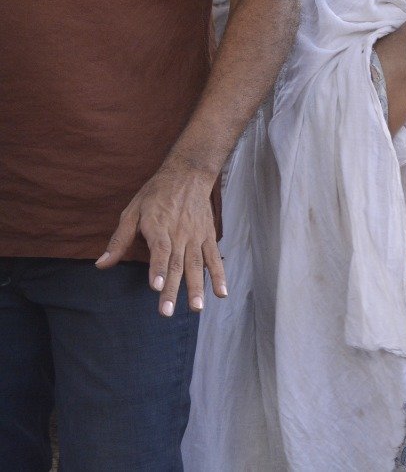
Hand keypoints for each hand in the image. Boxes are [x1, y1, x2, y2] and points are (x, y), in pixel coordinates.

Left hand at [97, 156, 223, 315]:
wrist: (189, 175)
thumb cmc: (156, 194)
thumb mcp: (132, 212)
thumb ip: (119, 240)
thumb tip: (101, 265)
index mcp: (159, 226)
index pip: (160, 250)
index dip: (157, 268)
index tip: (155, 287)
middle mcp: (179, 233)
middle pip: (176, 264)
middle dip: (172, 289)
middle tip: (166, 312)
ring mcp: (196, 236)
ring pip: (196, 265)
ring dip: (196, 287)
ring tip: (196, 308)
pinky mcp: (208, 237)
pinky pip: (214, 258)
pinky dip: (219, 275)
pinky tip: (221, 293)